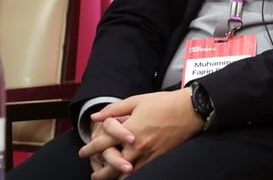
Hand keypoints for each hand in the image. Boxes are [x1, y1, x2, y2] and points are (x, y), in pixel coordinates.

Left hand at [78, 89, 203, 176]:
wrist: (190, 110)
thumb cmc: (164, 102)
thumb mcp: (137, 101)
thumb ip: (114, 110)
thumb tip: (96, 116)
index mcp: (130, 128)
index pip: (104, 142)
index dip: (90, 148)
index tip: (82, 152)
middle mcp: (137, 145)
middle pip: (112, 163)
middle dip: (100, 170)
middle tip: (93, 174)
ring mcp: (148, 154)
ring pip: (125, 172)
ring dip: (113, 176)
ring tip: (104, 179)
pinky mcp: (158, 158)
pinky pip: (141, 172)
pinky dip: (129, 175)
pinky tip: (124, 176)